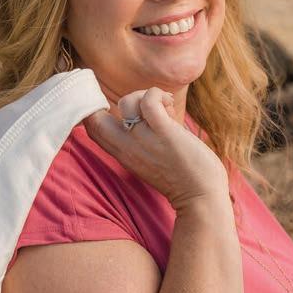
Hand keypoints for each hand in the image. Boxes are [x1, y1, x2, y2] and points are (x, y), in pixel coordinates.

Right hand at [82, 87, 228, 211]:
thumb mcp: (150, 156)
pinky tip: (169, 102)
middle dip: (108, 98)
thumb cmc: (182, 176)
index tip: (112, 103)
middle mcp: (127, 147)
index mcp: (123, 153)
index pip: (92, 128)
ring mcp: (144, 140)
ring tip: (163, 106)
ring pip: (127, 102)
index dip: (92, 109)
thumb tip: (147, 104)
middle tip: (138, 104)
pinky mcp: (164, 133)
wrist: (201, 198)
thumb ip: (142, 136)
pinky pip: (149, 101)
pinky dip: (157, 94)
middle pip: (94, 117)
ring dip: (143, 95)